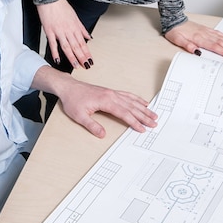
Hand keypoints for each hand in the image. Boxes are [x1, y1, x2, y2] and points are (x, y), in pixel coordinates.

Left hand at [34, 66, 157, 137]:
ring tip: (153, 114)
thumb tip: (102, 134)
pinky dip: (136, 99)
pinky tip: (142, 102)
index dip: (134, 122)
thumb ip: (92, 126)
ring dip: (143, 107)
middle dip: (144, 115)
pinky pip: (127, 95)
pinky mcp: (110, 92)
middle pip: (131, 107)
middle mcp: (111, 95)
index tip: (142, 129)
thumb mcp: (79, 116)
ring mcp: (112, 92)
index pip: (124, 113)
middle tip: (154, 123)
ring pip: (131, 100)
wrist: (68, 87)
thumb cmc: (73, 100)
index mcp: (105, 101)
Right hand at [37, 0, 92, 68]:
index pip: (83, 43)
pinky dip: (55, 52)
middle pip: (76, 46)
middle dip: (82, 57)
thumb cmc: (61, 6)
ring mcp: (59, 31)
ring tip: (75, 65)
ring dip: (72, 57)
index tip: (90, 60)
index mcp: (75, 27)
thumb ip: (82, 28)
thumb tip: (89, 37)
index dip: (87, 53)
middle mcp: (68, 30)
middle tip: (86, 66)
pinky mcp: (49, 31)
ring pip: (67, 47)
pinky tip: (58, 59)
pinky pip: (53, 44)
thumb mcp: (75, 16)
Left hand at [164, 20, 222, 59]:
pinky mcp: (206, 29)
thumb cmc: (175, 31)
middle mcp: (204, 34)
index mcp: (198, 38)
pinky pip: (218, 33)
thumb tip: (197, 52)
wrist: (174, 19)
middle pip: (221, 42)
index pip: (214, 46)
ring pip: (221, 38)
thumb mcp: (178, 40)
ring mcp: (206, 31)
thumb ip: (188, 46)